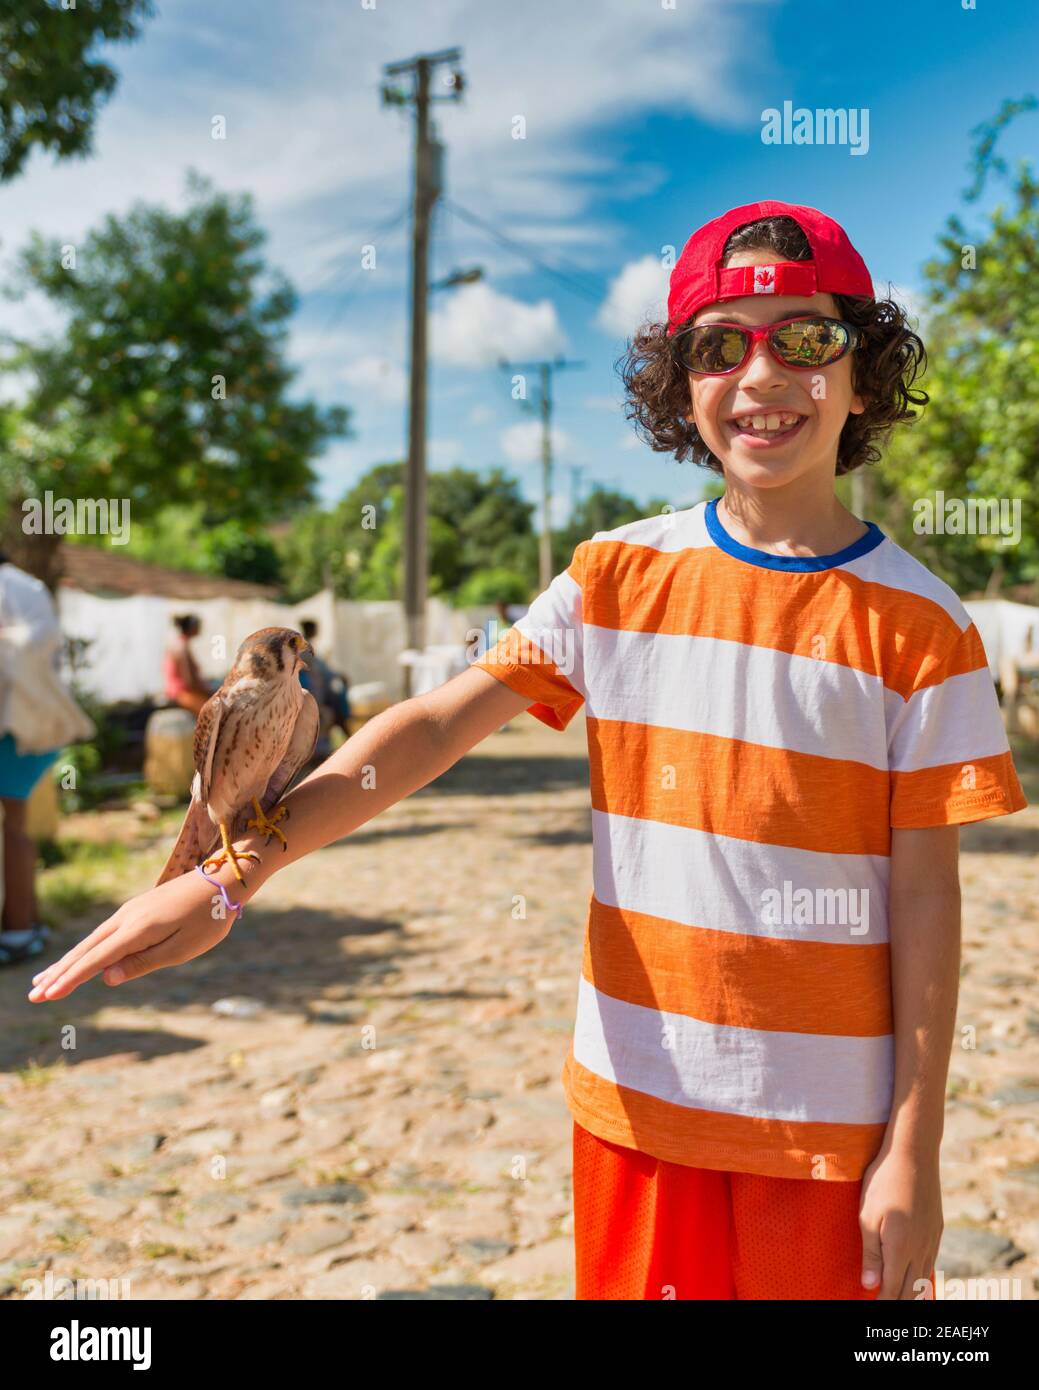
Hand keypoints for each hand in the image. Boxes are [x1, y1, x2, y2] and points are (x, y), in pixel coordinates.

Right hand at [26, 866, 251, 1002]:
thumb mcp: (182, 948)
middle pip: (86, 950)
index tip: (47, 996)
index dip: (71, 980)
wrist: (222, 879)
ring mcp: (129, 912)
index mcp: (138, 930)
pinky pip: (103, 934)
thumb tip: (106, 978)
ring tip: (44, 981)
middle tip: (34, 995)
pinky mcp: (135, 910)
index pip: (96, 960)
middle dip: (59, 974)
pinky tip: (77, 959)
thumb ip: (143, 963)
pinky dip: (84, 949)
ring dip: (67, 962)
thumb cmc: (207, 918)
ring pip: (91, 941)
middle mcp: (126, 918)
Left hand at [859, 1145, 942, 1298]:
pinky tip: (918, 1279)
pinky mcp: (937, 1228)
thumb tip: (870, 1284)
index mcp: (901, 1247)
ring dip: (913, 1293)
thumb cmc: (884, 1181)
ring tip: (901, 1301)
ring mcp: (932, 1238)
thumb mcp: (867, 1216)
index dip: (883, 1301)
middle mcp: (921, 1247)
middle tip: (885, 1306)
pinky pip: (931, 1262)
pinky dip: (923, 1277)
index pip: (893, 1287)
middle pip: (911, 1289)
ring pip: (924, 1278)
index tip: (873, 1307)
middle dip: (898, 1302)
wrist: (914, 1152)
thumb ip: (870, 1253)